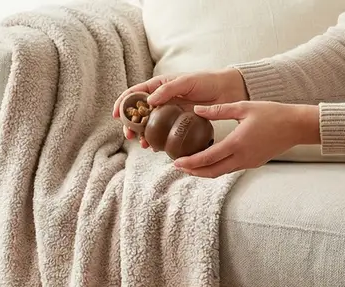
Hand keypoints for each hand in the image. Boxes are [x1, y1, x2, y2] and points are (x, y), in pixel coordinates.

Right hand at [113, 68, 248, 147]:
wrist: (228, 91)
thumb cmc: (207, 81)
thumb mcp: (186, 81)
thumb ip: (167, 89)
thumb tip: (148, 102)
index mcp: (158, 86)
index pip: (134, 93)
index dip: (123, 103)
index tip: (117, 115)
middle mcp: (160, 99)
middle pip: (138, 113)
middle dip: (130, 125)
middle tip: (129, 135)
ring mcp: (168, 112)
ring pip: (148, 125)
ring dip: (143, 136)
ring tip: (144, 144)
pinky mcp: (177, 123)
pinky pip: (163, 133)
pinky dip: (157, 140)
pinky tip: (156, 147)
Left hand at [173, 102, 319, 177]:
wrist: (297, 126)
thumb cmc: (273, 113)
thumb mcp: (244, 107)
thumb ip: (219, 110)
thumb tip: (196, 110)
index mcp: (237, 143)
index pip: (207, 158)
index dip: (190, 162)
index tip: (176, 162)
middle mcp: (241, 157)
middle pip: (211, 172)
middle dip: (193, 171)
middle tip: (178, 167)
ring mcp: (248, 162)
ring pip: (220, 172)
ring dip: (204, 171)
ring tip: (190, 166)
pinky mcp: (253, 163)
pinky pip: (230, 169)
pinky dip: (217, 167)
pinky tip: (210, 161)